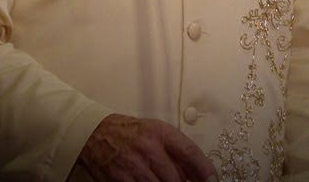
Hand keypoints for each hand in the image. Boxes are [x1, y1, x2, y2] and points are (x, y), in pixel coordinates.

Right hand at [77, 114, 216, 181]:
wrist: (95, 133)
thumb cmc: (130, 133)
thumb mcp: (156, 132)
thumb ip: (177, 150)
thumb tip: (200, 174)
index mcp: (160, 132)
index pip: (190, 153)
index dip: (205, 171)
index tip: (213, 181)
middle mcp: (148, 148)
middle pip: (177, 178)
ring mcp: (133, 166)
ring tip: (164, 181)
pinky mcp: (120, 180)